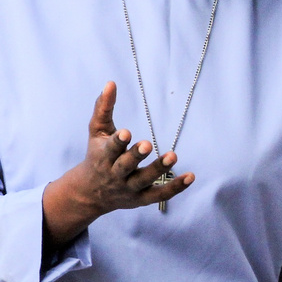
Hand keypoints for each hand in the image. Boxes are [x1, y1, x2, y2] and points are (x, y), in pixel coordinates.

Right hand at [41, 83, 191, 243]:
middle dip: (136, 155)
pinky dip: (175, 187)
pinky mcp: (142, 199)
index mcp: (103, 157)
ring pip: (144, 180)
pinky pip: (160, 195)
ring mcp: (129, 188)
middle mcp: (115, 174)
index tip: (126, 132)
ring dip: (159, 169)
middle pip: (126, 166)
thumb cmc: (96, 155)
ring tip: (173, 155)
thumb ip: (103, 108)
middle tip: (147, 144)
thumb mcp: (96, 132)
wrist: (90, 193)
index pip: (110, 149)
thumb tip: (111, 82)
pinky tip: (191, 176)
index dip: (118, 142)